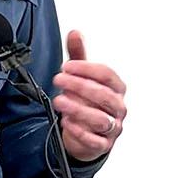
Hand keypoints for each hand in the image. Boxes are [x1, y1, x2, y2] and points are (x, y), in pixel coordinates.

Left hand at [52, 30, 126, 162]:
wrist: (88, 133)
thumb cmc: (88, 101)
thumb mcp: (83, 77)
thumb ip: (78, 56)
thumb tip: (75, 32)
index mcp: (116, 88)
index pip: (106, 74)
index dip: (86, 69)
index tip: (66, 66)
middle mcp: (118, 107)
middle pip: (103, 95)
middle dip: (78, 86)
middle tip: (58, 80)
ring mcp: (113, 127)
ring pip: (100, 118)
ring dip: (77, 109)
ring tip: (59, 101)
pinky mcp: (103, 144)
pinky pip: (94, 140)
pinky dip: (79, 131)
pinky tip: (66, 122)